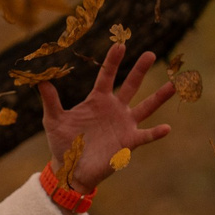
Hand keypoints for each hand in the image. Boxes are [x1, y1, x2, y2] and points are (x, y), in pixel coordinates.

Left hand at [38, 43, 172, 190]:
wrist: (70, 170)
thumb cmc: (63, 143)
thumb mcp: (54, 120)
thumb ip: (50, 100)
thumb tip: (39, 80)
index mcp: (98, 100)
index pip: (107, 76)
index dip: (113, 61)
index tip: (120, 44)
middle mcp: (115, 109)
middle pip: (130, 85)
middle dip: (140, 70)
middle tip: (150, 54)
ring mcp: (124, 125)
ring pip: (146, 107)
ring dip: (160, 96)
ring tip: (175, 84)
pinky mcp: (129, 142)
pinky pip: (145, 136)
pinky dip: (156, 133)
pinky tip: (166, 128)